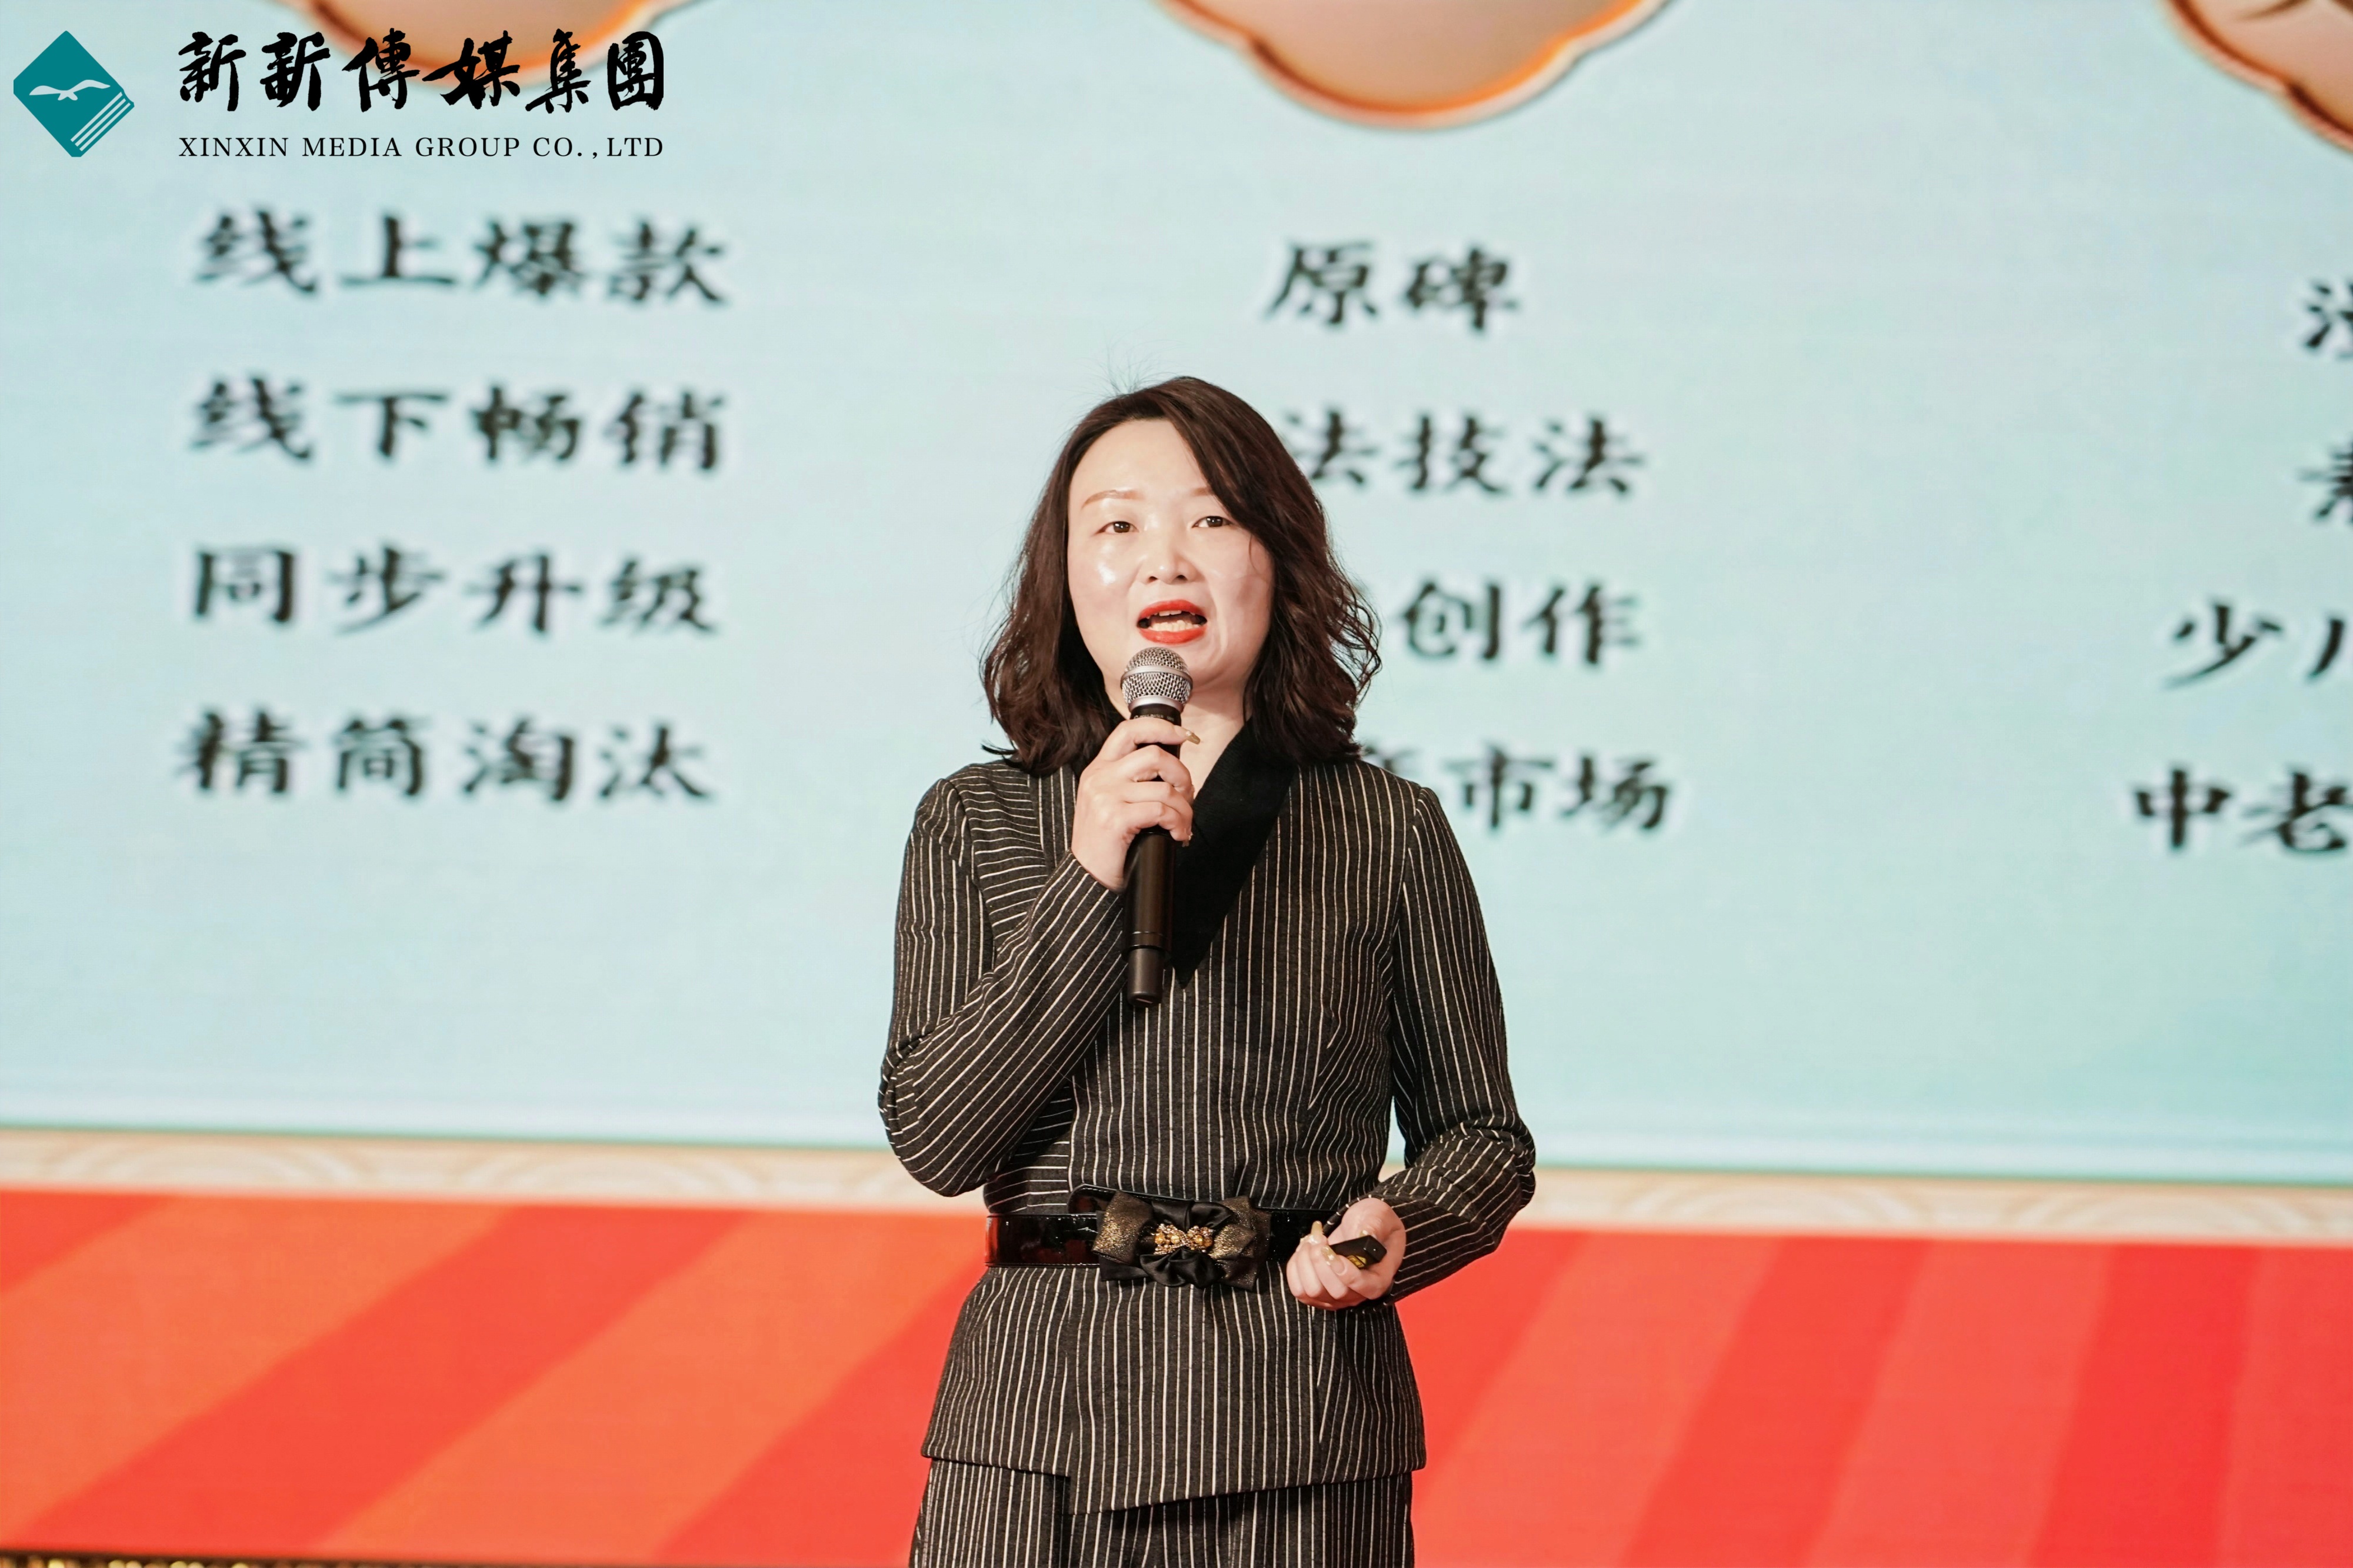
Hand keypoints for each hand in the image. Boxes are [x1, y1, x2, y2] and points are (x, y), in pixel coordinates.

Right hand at [1071, 716, 1194, 889]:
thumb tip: (1172, 772)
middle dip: (1182, 775)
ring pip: (1164, 788)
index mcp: (1099, 769)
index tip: (1183, 735)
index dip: (1160, 727)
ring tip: (1184, 824)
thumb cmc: (1106, 843)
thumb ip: (1131, 781)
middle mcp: (1100, 777)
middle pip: (1154, 755)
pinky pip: (1161, 811)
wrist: (1087, 877)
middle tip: (1187, 795)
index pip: (1128, 731)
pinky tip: (1178, 835)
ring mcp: (1106, 797)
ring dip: (1185, 808)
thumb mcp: (1110, 802)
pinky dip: (1178, 823)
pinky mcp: (1115, 818)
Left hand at [1285, 1196, 1404, 1311]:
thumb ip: (1374, 1225)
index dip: (1348, 1274)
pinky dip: (1295, 1268)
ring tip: (1311, 1241)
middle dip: (1321, 1261)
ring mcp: (1336, 1296)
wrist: (1358, 1225)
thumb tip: (1363, 1234)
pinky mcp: (1319, 1292)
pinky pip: (1299, 1290)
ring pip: (1313, 1292)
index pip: (1366, 1288)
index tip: (1332, 1251)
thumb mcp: (1378, 1216)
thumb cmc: (1372, 1222)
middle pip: (1336, 1292)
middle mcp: (1358, 1293)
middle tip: (1320, 1238)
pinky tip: (1303, 1250)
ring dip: (1305, 1263)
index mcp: (1379, 1277)